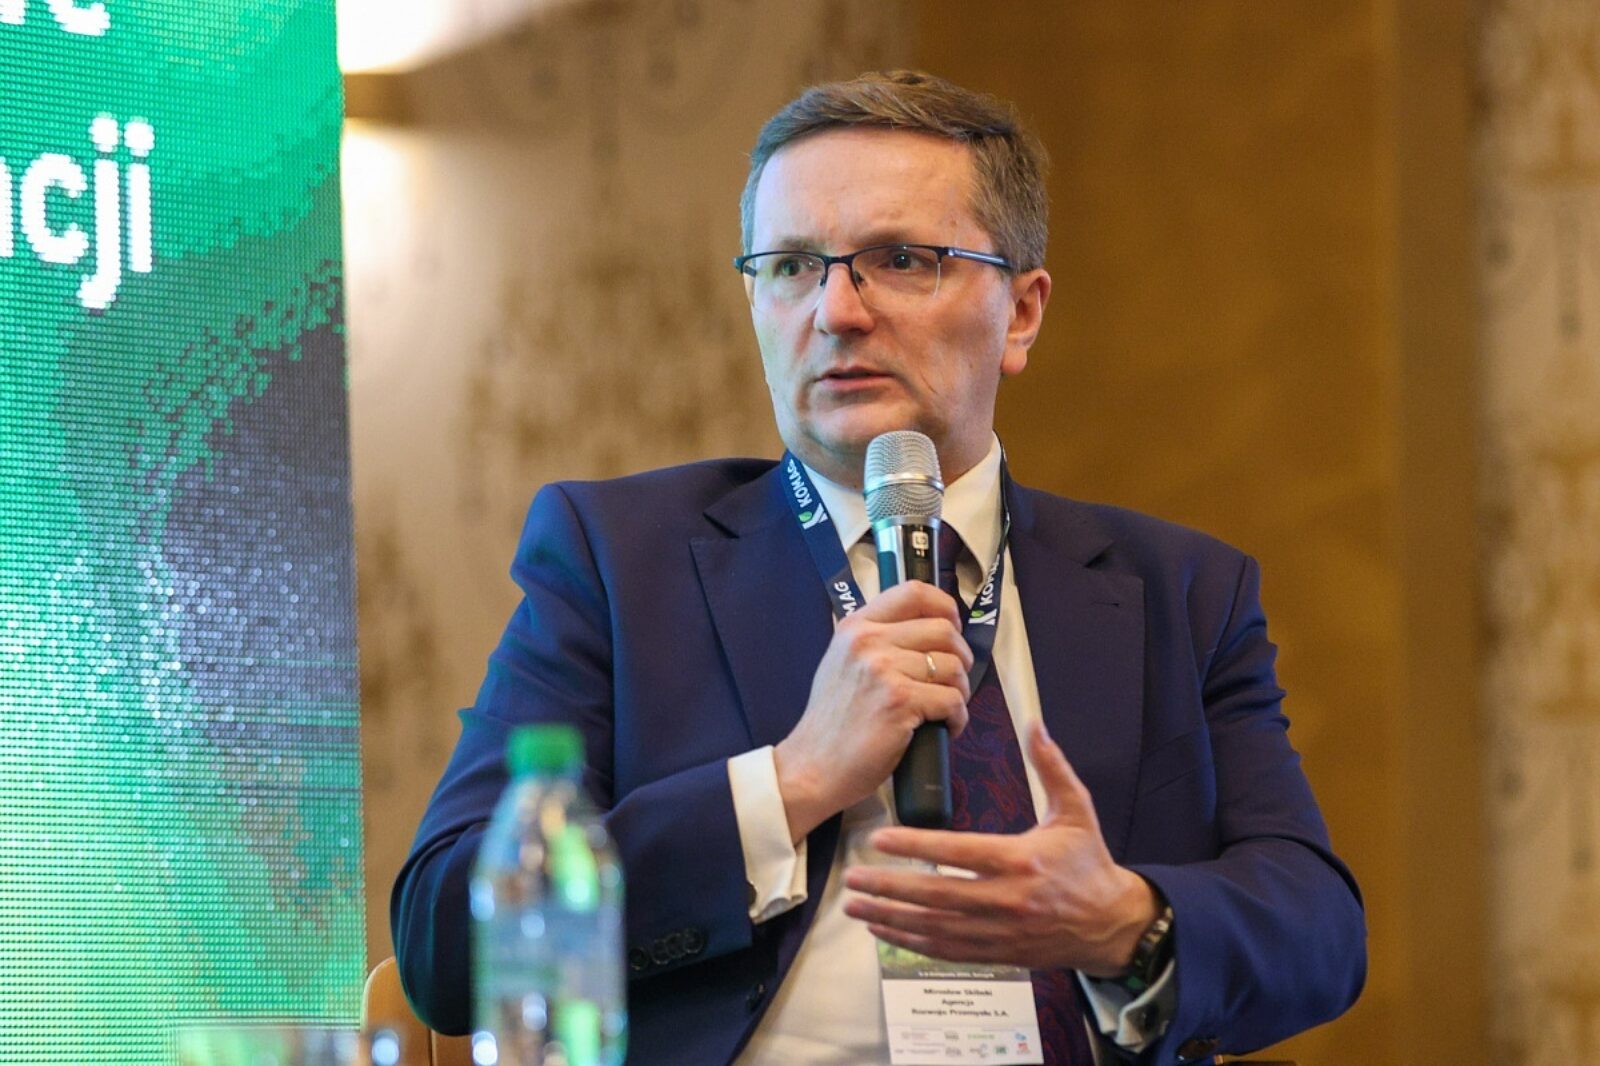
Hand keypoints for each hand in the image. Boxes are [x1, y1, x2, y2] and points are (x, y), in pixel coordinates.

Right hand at [775, 581, 972, 843]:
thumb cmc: (833, 721)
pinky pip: (953, 700)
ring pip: (953, 666)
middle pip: (944, 630)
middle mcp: (869, 640)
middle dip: (960, 658)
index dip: (946, 607)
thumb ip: (878, 640)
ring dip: (959, 692)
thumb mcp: (843, 663)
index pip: (914, 592)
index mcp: (856, 626)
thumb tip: (930, 630)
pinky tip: (944, 728)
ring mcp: (884, 670)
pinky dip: (957, 718)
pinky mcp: (900, 701)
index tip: (952, 629)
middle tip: (952, 682)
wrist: (813, 766)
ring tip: (943, 710)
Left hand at [841, 719, 1156, 976]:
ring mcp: (999, 932)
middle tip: (852, 878)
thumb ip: (1052, 767)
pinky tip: (883, 931)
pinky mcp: (996, 953)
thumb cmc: (1089, 863)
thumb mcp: (1076, 810)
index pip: (958, 852)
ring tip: (854, 906)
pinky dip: (911, 942)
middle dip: (889, 887)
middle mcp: (1006, 901)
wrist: (1111, 924)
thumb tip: (1035, 724)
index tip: (880, 839)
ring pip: (934, 927)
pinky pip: (946, 950)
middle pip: (936, 895)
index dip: (916, 847)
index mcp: (1021, 861)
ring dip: (890, 918)